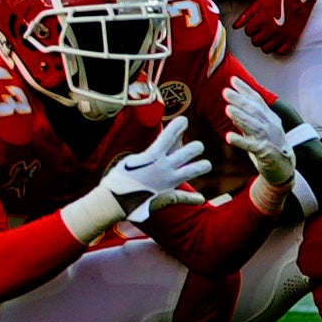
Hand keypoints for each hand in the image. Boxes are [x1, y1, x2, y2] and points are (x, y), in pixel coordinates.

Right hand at [96, 115, 212, 215]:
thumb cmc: (118, 178)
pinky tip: (200, 198)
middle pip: (188, 152)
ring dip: (201, 167)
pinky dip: (193, 198)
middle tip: (198, 146)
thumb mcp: (131, 160)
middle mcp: (164, 167)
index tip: (185, 120)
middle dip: (195, 147)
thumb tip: (157, 148)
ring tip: (206, 164)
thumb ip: (148, 154)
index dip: (179, 125)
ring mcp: (168, 182)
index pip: (170, 135)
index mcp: (153, 155)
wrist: (115, 201)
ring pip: (191, 171)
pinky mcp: (168, 196)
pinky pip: (184, 197)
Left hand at [223, 86, 302, 187]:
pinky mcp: (266, 153)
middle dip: (240, 100)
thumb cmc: (270, 147)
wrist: (285, 169)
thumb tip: (233, 108)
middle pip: (255, 110)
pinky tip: (229, 137)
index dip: (245, 89)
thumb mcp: (261, 130)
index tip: (232, 80)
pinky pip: (251, 146)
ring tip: (227, 109)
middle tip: (225, 91)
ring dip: (241, 117)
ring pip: (254, 126)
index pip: (257, 100)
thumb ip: (249, 120)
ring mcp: (269, 139)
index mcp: (270, 118)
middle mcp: (271, 126)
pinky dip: (240, 140)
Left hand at [240, 0, 321, 53]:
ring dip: (265, 43)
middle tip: (262, 30)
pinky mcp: (293, 39)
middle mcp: (272, 29)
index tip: (255, 25)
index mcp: (263, 19)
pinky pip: (281, 52)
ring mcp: (283, 35)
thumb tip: (235, 27)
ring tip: (268, 35)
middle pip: (256, 42)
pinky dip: (277, 48)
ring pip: (266, 49)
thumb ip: (246, 15)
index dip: (250, 28)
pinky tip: (277, 40)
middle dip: (257, 36)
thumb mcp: (259, 2)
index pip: (248, 32)